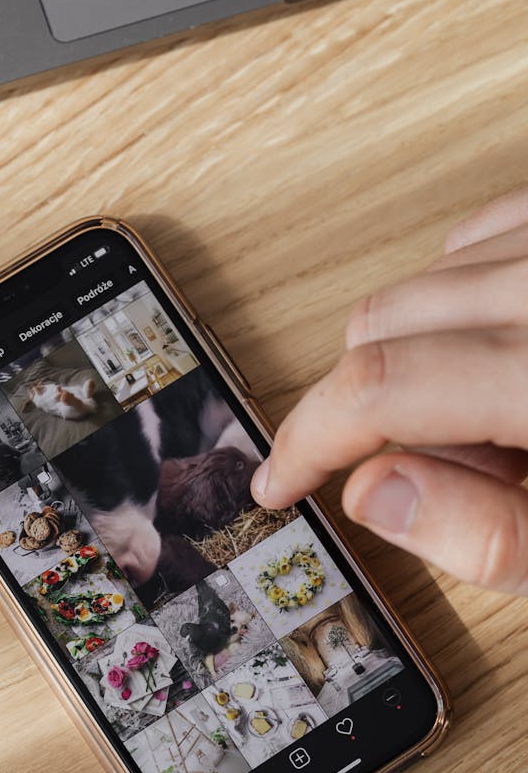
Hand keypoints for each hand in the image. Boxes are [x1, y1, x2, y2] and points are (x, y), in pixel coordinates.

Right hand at [251, 187, 527, 595]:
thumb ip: (490, 534)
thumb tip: (376, 492)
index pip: (381, 387)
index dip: (307, 440)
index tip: (280, 480)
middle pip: (378, 328)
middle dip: (367, 409)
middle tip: (425, 466)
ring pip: (412, 283)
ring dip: (409, 356)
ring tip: (487, 416)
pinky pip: (469, 238)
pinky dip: (449, 301)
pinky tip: (491, 351)